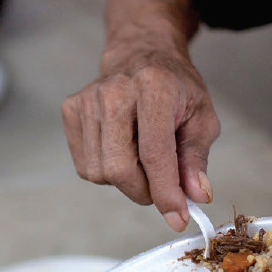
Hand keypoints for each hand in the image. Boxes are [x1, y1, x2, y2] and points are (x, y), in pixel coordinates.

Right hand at [61, 42, 218, 230]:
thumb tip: (196, 195)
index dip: (166, 192)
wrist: (141, 53)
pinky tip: (121, 150)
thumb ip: (196, 158)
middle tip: (160, 188)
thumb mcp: (201, 117)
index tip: (177, 217)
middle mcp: (114, 90)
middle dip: (143, 192)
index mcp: (154, 86)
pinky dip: (106, 171)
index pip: (155, 153)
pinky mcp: (70, 110)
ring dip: (125, 181)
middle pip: (119, 169)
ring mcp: (87, 100)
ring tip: (141, 159)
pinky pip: (85, 166)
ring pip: (99, 173)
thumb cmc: (174, 87)